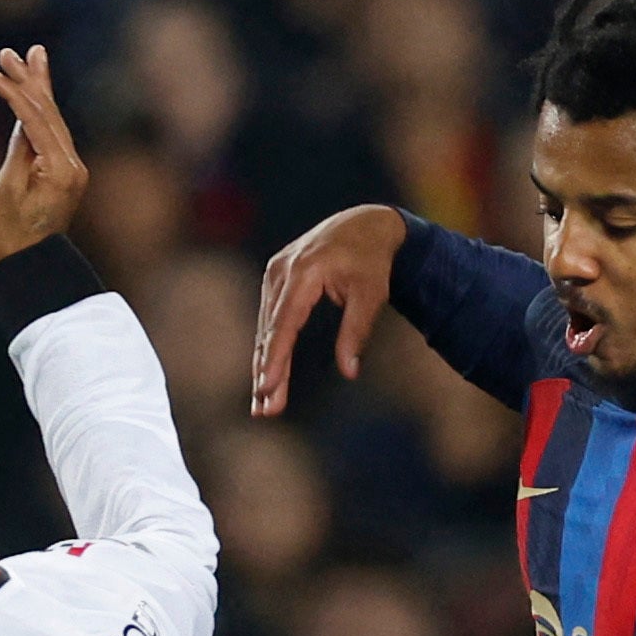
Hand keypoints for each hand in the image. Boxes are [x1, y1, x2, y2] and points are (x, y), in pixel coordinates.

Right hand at [0, 44, 87, 272]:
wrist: (25, 271)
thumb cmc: (8, 239)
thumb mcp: (6, 193)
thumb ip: (18, 152)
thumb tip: (24, 119)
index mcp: (60, 171)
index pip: (37, 120)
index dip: (14, 94)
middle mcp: (72, 167)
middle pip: (50, 113)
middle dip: (30, 80)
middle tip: (11, 52)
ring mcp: (69, 170)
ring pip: (52, 119)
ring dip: (37, 88)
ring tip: (30, 55)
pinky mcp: (61, 173)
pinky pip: (50, 133)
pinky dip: (39, 110)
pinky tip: (34, 89)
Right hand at [252, 204, 408, 415]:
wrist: (365, 225)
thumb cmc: (372, 262)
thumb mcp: (372, 296)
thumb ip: (357, 332)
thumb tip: (349, 372)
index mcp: (304, 273)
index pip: (284, 323)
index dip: (275, 359)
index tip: (267, 387)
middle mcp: (282, 271)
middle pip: (270, 330)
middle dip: (267, 372)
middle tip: (264, 410)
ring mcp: (275, 272)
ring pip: (266, 327)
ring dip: (264, 365)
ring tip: (263, 403)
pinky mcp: (276, 277)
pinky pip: (269, 318)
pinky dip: (268, 347)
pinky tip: (266, 374)